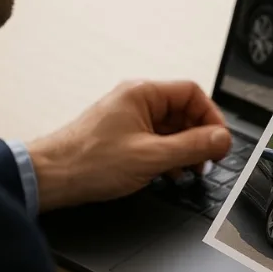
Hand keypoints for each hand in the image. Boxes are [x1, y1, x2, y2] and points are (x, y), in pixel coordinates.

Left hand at [27, 80, 231, 211]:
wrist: (51, 178)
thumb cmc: (88, 162)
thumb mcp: (151, 157)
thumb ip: (191, 147)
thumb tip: (221, 138)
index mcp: (143, 93)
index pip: (192, 93)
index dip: (211, 117)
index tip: (218, 142)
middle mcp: (136, 100)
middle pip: (184, 111)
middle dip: (198, 138)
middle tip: (206, 161)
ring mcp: (128, 118)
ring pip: (171, 128)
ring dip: (183, 150)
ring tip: (187, 172)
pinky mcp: (122, 136)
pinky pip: (156, 140)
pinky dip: (167, 156)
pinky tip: (168, 175)